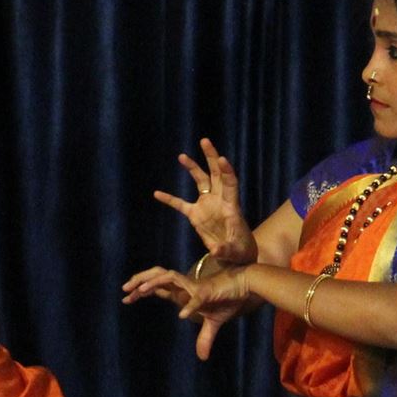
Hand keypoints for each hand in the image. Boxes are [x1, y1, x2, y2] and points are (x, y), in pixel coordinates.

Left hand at [120, 263, 248, 361]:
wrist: (246, 287)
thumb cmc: (228, 299)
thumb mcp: (214, 322)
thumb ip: (205, 338)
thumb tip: (202, 357)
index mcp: (182, 291)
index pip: (157, 288)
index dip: (141, 291)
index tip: (126, 298)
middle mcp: (185, 286)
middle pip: (157, 277)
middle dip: (140, 281)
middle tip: (125, 292)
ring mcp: (194, 288)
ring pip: (169, 278)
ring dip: (154, 284)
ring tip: (140, 291)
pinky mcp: (207, 292)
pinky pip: (196, 299)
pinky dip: (189, 306)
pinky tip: (182, 315)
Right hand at [151, 138, 256, 266]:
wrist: (234, 255)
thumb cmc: (239, 252)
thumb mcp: (234, 252)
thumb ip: (225, 250)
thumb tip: (215, 251)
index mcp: (231, 206)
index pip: (230, 184)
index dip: (226, 171)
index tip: (221, 158)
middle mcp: (219, 200)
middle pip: (216, 174)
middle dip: (211, 157)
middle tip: (205, 141)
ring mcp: (207, 205)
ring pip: (201, 181)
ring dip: (193, 168)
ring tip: (182, 156)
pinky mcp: (196, 215)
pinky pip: (181, 204)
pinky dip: (170, 199)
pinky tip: (157, 194)